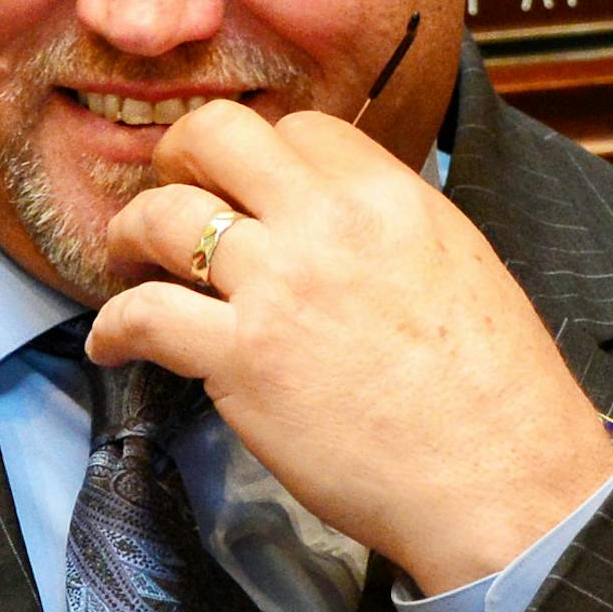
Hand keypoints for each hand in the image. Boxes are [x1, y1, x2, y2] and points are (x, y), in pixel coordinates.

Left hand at [92, 100, 612, 594]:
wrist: (501, 481)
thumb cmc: (496, 391)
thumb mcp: (458, 262)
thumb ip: (390, 223)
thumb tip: (335, 213)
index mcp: (388, 194)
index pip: (299, 130)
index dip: (263, 154)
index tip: (246, 184)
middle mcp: (326, 222)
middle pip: (215, 136)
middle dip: (179, 156)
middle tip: (171, 189)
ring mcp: (277, 286)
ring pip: (163, 216)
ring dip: (130, 232)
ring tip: (125, 259)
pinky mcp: (240, 358)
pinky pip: (143, 315)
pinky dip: (112, 327)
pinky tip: (111, 343)